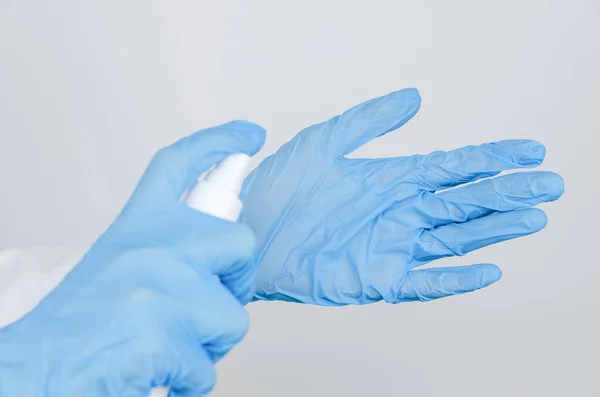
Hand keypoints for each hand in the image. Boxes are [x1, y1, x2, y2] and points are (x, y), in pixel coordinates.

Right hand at [0, 121, 265, 395]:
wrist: (41, 368)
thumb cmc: (80, 321)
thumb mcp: (119, 262)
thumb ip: (167, 249)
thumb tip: (223, 254)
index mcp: (137, 225)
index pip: (180, 163)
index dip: (219, 141)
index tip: (249, 135)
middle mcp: (153, 247)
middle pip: (240, 244)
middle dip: (237, 280)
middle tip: (207, 303)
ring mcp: (163, 288)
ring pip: (233, 315)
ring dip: (211, 339)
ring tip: (170, 344)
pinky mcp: (167, 335)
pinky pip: (210, 364)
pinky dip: (191, 377)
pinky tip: (160, 371)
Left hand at [240, 89, 563, 304]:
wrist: (248, 232)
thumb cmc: (280, 189)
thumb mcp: (323, 141)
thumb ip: (368, 121)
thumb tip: (414, 98)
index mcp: (392, 179)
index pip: (453, 167)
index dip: (491, 158)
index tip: (528, 151)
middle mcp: (399, 212)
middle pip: (464, 201)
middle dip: (506, 192)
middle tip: (547, 185)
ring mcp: (392, 247)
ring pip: (454, 239)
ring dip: (492, 229)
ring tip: (531, 217)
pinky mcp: (377, 279)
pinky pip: (425, 282)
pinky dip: (456, 279)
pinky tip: (487, 269)